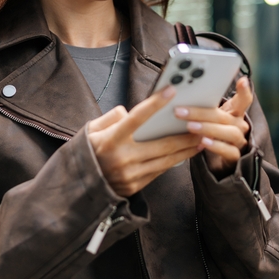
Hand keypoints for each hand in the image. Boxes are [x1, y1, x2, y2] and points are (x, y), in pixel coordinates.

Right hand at [87, 86, 201, 196]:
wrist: (76, 187)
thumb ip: (112, 118)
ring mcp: (130, 175)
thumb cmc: (87, 153)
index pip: (136, 117)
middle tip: (202, 123)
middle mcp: (122, 158)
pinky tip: (186, 153)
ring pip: (166, 160)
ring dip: (186, 149)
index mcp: (110, 140)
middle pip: (161, 143)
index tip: (171, 91)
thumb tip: (130, 112)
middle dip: (185, 134)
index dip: (155, 103)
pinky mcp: (135, 186)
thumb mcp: (91, 131)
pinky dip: (175, 161)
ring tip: (202, 139)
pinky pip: (160, 171)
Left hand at [174, 76, 252, 177]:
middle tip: (181, 111)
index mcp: (235, 112)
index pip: (244, 99)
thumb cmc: (213, 131)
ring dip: (208, 128)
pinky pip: (228, 150)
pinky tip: (202, 142)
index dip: (244, 91)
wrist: (219, 157)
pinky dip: (216, 146)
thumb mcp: (210, 116)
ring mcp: (239, 140)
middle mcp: (240, 125)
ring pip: (229, 132)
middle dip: (202, 113)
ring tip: (190, 126)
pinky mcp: (235, 155)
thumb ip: (203, 106)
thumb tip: (179, 95)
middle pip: (225, 116)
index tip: (242, 81)